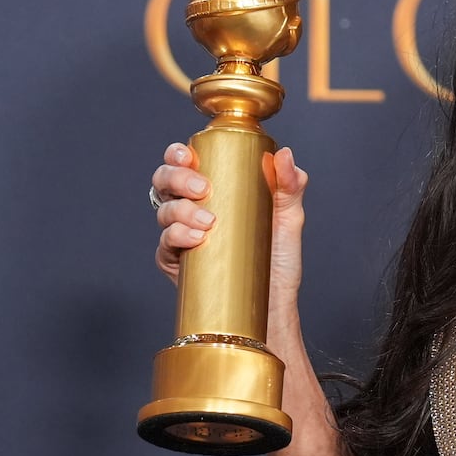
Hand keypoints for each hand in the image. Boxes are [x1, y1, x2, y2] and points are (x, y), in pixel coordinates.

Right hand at [150, 144, 309, 298]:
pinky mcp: (177, 263)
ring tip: (209, 222)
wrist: (273, 301)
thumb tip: (285, 155)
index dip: (178, 154)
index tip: (189, 156)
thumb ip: (291, 184)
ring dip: (180, 210)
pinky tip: (196, 238)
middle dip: (176, 177)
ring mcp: (181, 235)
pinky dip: (177, 236)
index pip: (184, 162)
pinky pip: (165, 245)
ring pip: (164, 211)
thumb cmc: (278, 258)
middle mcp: (191, 209)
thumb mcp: (290, 216)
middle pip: (165, 182)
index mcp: (212, 190)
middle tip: (202, 189)